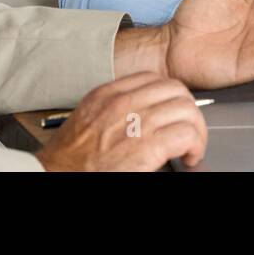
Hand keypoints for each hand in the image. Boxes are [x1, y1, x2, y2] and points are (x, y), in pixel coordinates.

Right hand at [34, 72, 207, 170]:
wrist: (57, 175)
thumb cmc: (70, 158)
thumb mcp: (89, 118)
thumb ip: (114, 108)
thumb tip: (143, 110)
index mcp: (109, 94)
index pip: (154, 79)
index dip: (171, 96)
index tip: (173, 111)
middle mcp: (124, 103)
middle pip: (176, 90)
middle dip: (188, 110)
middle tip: (188, 130)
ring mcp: (136, 123)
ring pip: (187, 110)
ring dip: (196, 130)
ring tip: (191, 147)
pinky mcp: (148, 147)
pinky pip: (187, 134)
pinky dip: (195, 146)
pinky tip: (189, 157)